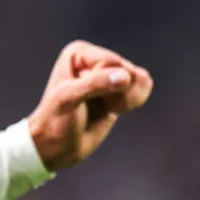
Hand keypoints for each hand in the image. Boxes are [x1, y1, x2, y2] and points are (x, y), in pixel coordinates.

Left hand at [27, 40, 152, 169]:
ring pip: (139, 78)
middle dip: (116, 93)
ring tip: (105, 108)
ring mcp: (109, 73)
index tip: (80, 99)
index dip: (102, 85)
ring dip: (126, 99)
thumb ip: (95, 84)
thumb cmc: (55, 121)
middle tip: (93, 106)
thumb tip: (126, 77)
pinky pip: (144, 86)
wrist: (56, 147)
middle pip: (127, 70)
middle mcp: (96, 58)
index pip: (111, 62)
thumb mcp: (68, 99)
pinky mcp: (121, 88)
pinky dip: (133, 101)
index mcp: (79, 52)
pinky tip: (113, 109)